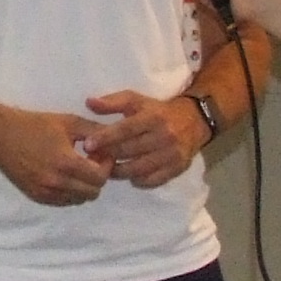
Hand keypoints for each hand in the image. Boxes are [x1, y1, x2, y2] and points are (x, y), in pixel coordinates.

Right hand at [0, 105, 112, 205]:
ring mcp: (45, 192)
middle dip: (97, 177)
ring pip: (79, 200)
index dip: (106, 166)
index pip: (100, 178)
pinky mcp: (37, 197)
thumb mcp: (68, 122)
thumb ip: (95, 131)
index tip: (101, 154)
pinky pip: (64, 202)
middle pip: (93, 192)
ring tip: (77, 168)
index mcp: (65, 162)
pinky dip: (70, 192)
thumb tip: (115, 138)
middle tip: (91, 161)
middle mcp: (56, 182)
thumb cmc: (34, 125)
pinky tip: (64, 175)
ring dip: (84, 186)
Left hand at [81, 90, 199, 189]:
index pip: (126, 129)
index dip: (105, 137)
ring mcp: (172, 154)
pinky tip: (128, 175)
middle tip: (90, 159)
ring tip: (105, 169)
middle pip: (130, 150)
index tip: (87, 144)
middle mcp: (164, 136)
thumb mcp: (136, 100)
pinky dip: (137, 180)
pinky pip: (151, 180)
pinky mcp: (177, 168)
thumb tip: (89, 102)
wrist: (193, 121)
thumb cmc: (157, 110)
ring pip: (138, 169)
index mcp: (153, 117)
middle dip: (108, 156)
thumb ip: (112, 102)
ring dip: (118, 172)